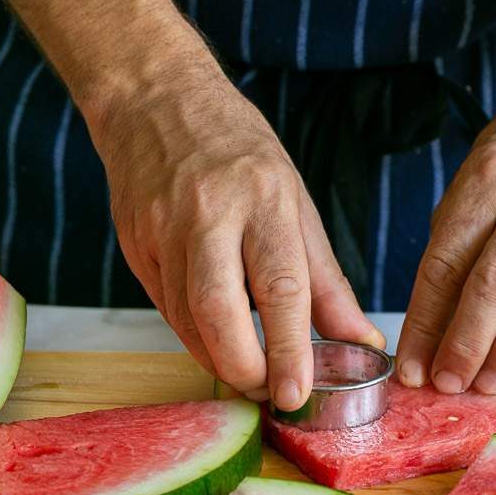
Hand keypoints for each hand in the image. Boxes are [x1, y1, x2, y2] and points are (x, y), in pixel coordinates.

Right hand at [90, 54, 383, 409]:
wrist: (154, 100)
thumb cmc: (238, 151)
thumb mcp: (295, 202)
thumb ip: (326, 280)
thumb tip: (361, 341)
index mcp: (263, 199)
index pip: (280, 289)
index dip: (290, 351)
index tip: (298, 394)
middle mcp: (209, 216)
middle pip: (220, 315)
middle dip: (245, 370)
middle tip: (270, 391)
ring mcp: (163, 231)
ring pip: (187, 323)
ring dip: (220, 362)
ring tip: (251, 373)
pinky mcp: (134, 246)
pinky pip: (167, 311)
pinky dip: (196, 338)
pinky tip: (217, 340)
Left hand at [396, 88, 495, 393]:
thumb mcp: (473, 185)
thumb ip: (456, 249)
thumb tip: (433, 331)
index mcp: (485, 182)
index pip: (445, 264)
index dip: (425, 323)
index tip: (412, 365)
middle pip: (493, 283)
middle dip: (466, 343)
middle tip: (448, 384)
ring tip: (488, 387)